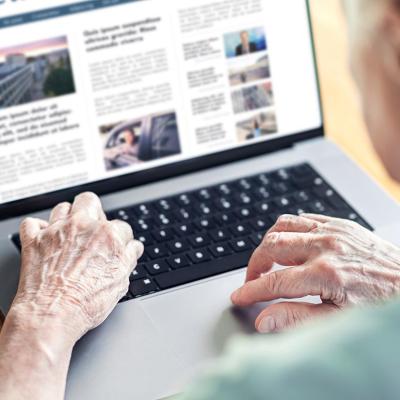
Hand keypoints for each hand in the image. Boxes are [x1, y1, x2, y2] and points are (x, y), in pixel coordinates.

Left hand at [12, 192, 142, 341]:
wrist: (51, 316)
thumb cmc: (86, 303)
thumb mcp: (120, 282)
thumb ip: (129, 258)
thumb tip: (133, 248)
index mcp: (108, 236)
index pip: (121, 226)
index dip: (120, 238)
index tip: (116, 246)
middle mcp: (83, 227)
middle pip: (90, 201)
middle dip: (94, 211)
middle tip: (93, 228)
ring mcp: (56, 231)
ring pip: (62, 207)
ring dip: (67, 217)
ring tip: (69, 232)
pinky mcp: (34, 240)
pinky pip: (32, 223)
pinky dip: (37, 229)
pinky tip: (44, 238)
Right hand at [231, 214, 399, 332]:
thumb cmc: (379, 305)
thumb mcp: (338, 320)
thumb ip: (296, 319)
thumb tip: (264, 320)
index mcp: (326, 274)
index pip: (274, 281)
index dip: (252, 290)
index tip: (239, 297)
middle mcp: (326, 247)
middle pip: (272, 247)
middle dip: (255, 264)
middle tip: (252, 280)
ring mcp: (333, 231)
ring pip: (283, 226)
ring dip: (268, 243)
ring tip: (267, 260)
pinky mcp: (340, 224)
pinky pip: (303, 218)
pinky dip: (288, 229)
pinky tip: (289, 244)